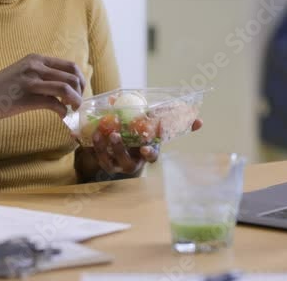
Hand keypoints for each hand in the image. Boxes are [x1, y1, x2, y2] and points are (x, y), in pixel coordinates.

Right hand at [0, 54, 85, 125]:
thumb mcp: (22, 74)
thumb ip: (41, 77)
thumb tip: (64, 88)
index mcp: (36, 59)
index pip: (70, 65)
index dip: (80, 80)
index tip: (79, 92)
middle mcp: (34, 66)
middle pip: (72, 76)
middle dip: (80, 92)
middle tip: (77, 103)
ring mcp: (30, 81)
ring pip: (66, 88)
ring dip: (75, 101)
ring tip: (73, 109)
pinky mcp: (26, 98)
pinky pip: (54, 103)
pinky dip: (63, 111)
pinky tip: (62, 116)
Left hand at [77, 118, 203, 179]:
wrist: (125, 140)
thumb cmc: (144, 134)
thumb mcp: (160, 128)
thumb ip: (178, 123)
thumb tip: (200, 122)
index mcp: (146, 154)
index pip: (151, 157)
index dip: (148, 153)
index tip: (145, 148)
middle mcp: (131, 162)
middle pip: (125, 159)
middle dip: (119, 148)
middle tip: (115, 134)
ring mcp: (115, 164)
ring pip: (107, 159)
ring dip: (102, 146)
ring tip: (99, 132)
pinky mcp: (101, 159)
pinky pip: (94, 154)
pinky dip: (89, 144)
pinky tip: (85, 133)